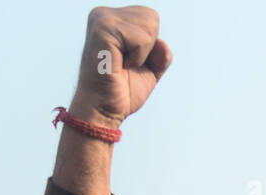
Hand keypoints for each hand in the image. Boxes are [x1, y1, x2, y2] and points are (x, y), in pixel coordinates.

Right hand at [68, 6, 171, 129]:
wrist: (103, 110)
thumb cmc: (122, 91)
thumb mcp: (149, 69)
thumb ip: (160, 54)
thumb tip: (163, 43)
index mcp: (111, 18)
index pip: (151, 18)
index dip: (150, 46)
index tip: (129, 62)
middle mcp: (103, 14)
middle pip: (152, 18)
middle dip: (148, 48)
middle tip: (126, 64)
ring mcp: (101, 19)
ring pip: (149, 26)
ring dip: (142, 54)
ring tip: (122, 64)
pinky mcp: (103, 29)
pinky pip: (142, 39)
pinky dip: (138, 58)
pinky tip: (120, 65)